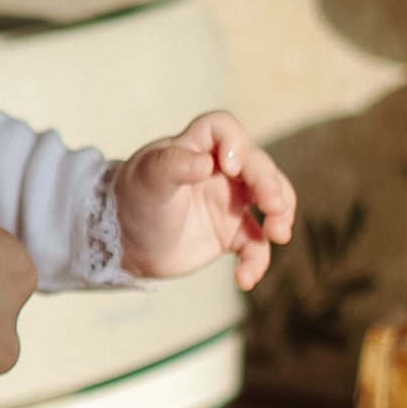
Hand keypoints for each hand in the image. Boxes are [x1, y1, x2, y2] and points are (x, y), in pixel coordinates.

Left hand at [115, 113, 294, 290]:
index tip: (230, 168)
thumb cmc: (133, 200)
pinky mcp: (232, 234)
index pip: (225, 128)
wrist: (125, 244)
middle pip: (258, 166)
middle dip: (271, 184)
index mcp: (197, 147)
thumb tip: (205, 163)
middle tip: (272, 208)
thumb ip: (172, 165)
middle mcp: (220, 171)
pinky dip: (256, 261)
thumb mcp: (147, 180)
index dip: (235, 142)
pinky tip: (244, 279)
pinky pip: (256, 245)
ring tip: (278, 235)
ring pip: (272, 200)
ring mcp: (231, 202)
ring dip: (281, 215)